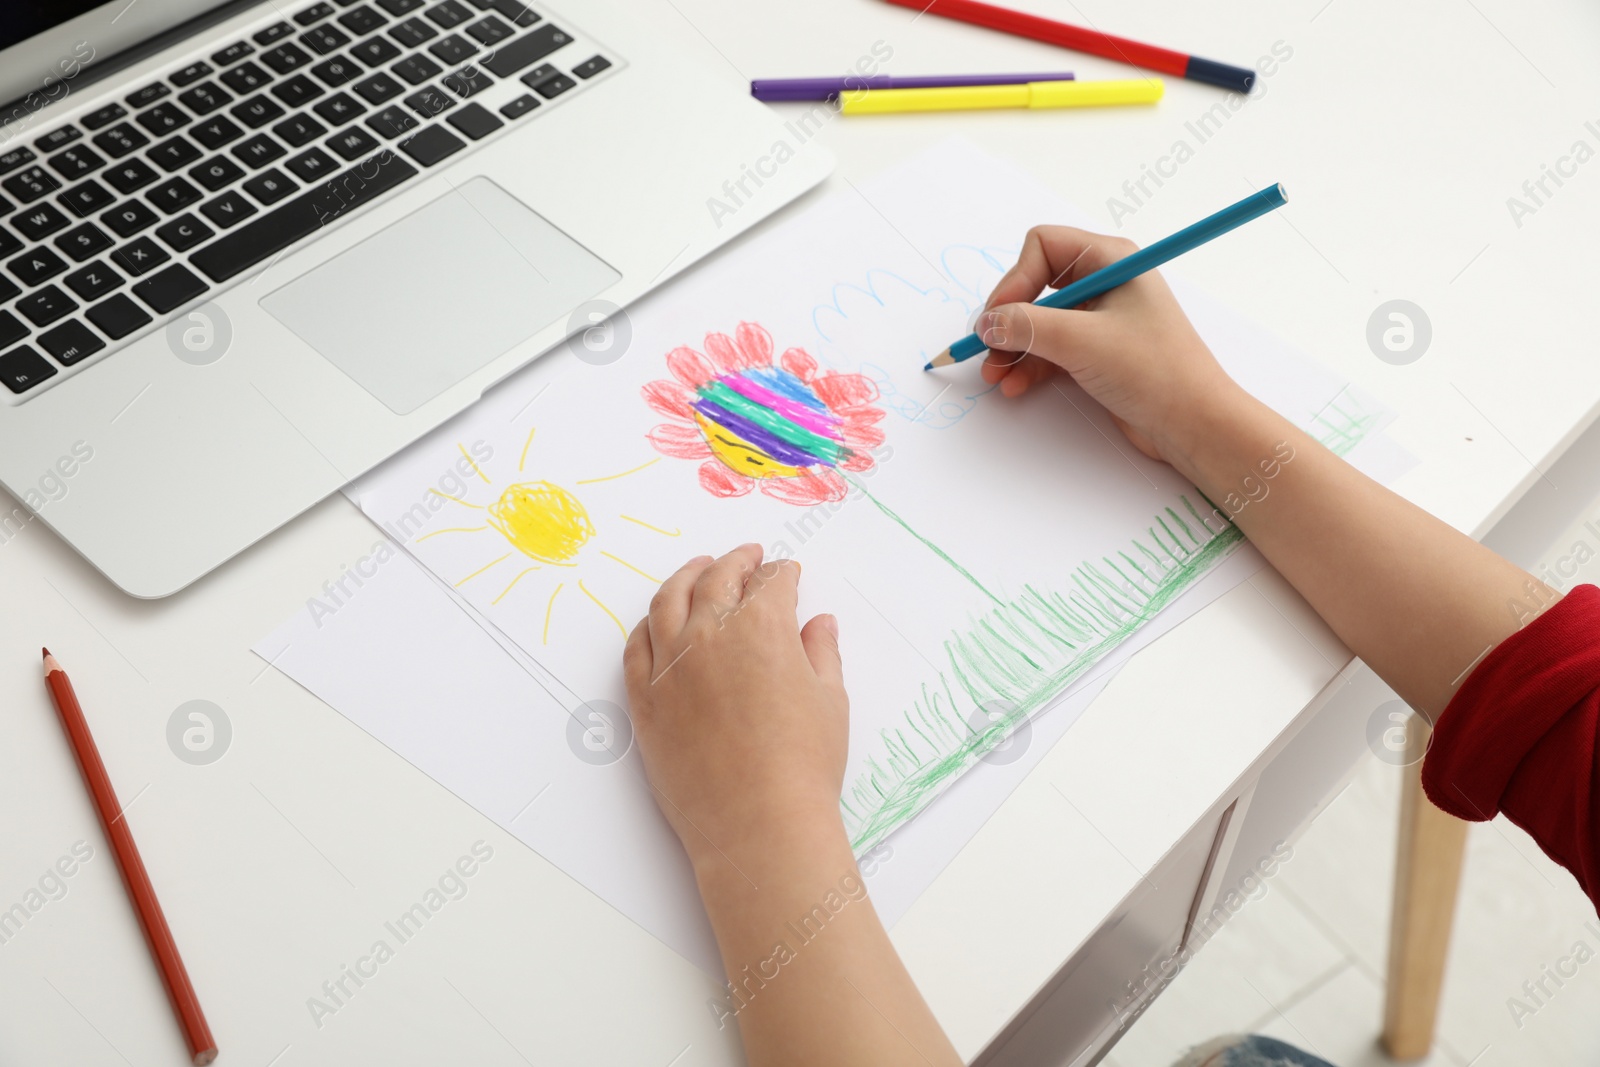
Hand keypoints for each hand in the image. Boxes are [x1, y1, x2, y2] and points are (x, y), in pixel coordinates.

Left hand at [623, 544, 848, 876]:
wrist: (758, 824)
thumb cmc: (804, 766)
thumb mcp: (831, 701)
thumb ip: (822, 654)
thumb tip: (819, 624)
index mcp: (761, 627)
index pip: (771, 584)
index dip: (782, 575)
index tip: (786, 574)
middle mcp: (709, 635)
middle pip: (718, 579)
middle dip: (736, 562)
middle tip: (747, 556)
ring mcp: (670, 666)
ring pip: (668, 602)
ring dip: (686, 578)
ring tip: (698, 570)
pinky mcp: (644, 700)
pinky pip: (636, 648)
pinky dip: (647, 625)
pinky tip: (655, 621)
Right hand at [977, 225, 1244, 463]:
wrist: (1194, 424)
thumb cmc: (1156, 371)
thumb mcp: (1083, 342)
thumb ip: (1028, 327)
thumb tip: (987, 324)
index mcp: (1111, 260)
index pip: (1043, 247)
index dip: (1015, 279)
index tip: (1000, 316)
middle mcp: (1104, 283)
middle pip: (1035, 285)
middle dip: (1008, 317)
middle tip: (988, 347)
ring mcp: (1100, 320)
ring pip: (1039, 322)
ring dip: (1013, 346)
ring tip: (995, 374)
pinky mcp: (1097, 353)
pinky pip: (1050, 350)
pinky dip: (1030, 365)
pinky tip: (1016, 385)